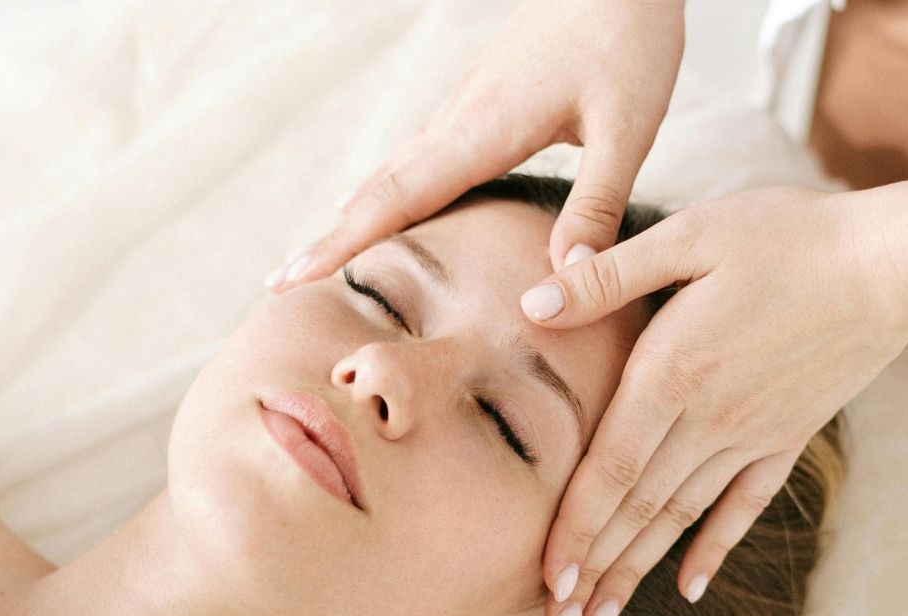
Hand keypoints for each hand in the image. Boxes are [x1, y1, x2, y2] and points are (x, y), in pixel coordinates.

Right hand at [267, 0, 683, 291]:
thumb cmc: (628, 42)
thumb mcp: (626, 128)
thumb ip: (595, 204)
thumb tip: (562, 281)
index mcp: (485, 127)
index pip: (400, 197)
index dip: (344, 242)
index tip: (294, 278)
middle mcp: (461, 116)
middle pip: (381, 186)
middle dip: (330, 236)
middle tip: (279, 281)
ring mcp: (466, 104)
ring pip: (396, 167)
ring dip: (355, 212)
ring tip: (319, 251)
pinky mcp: (481, 97)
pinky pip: (420, 152)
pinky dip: (389, 185)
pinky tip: (383, 197)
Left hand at [529, 187, 907, 615]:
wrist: (892, 263)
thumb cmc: (785, 234)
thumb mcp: (688, 236)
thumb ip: (608, 276)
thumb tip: (530, 305)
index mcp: (672, 373)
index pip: (610, 470)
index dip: (575, 529)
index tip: (544, 580)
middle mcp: (709, 419)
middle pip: (638, 510)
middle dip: (594, 570)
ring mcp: (752, 434)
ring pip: (682, 517)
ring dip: (638, 571)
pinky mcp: (788, 435)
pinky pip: (743, 505)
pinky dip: (713, 548)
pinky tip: (688, 586)